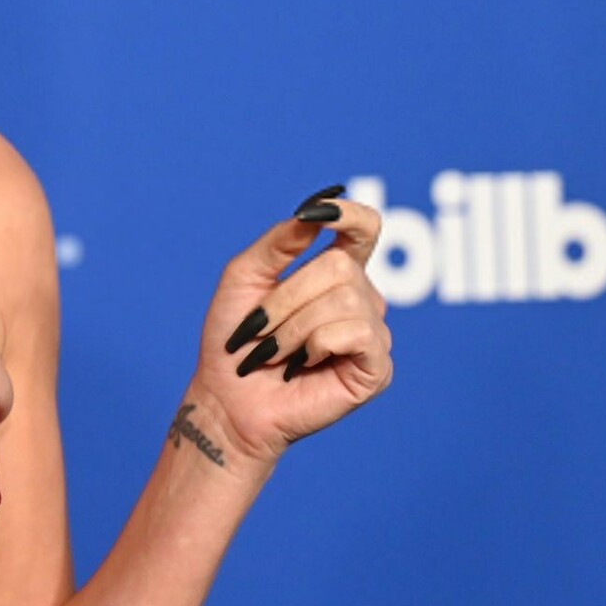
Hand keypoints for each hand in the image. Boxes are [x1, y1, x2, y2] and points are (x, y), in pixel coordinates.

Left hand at [188, 185, 393, 466]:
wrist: (228, 397)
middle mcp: (361, 298)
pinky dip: (315, 345)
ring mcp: (372, 333)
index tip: (321, 212)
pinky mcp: (377, 367)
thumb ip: (280, 241)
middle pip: (340, 267)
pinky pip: (355, 334)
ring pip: (345, 301)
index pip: (364, 228)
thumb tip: (314, 209)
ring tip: (275, 353)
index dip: (351, 214)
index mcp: (334, 271)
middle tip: (260, 329)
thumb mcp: (244, 276)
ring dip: (293, 327)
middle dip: (287, 297)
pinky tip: (301, 365)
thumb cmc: (235, 337)